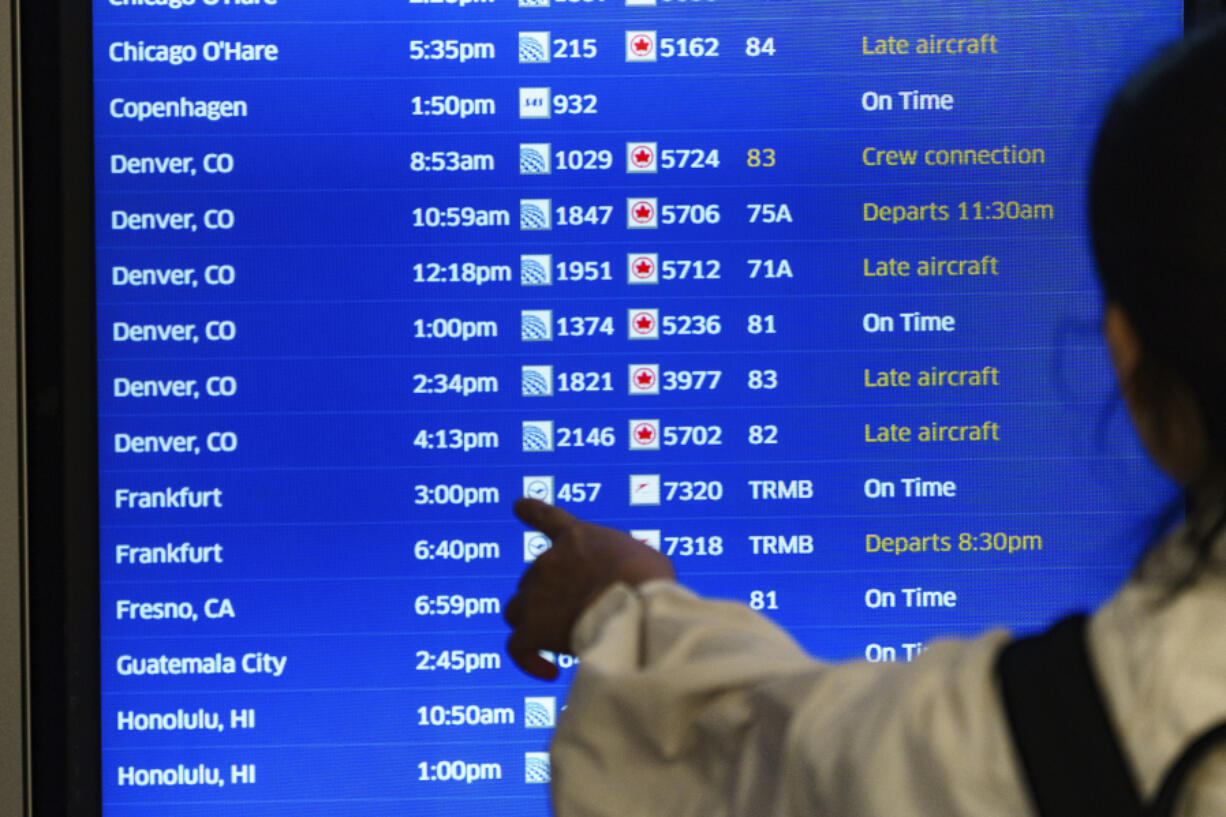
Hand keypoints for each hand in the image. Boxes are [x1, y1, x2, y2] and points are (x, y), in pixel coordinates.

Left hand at [505, 498, 674, 679]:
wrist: (634, 603)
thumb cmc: (650, 581)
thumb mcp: (646, 560)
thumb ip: (628, 568)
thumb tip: (633, 589)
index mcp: (577, 537)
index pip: (548, 518)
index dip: (531, 511)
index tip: (519, 505)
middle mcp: (549, 560)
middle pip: (532, 577)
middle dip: (548, 596)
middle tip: (575, 615)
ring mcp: (536, 594)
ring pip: (517, 609)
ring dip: (531, 623)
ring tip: (555, 641)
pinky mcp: (533, 628)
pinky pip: (518, 647)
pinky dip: (529, 660)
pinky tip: (547, 671)